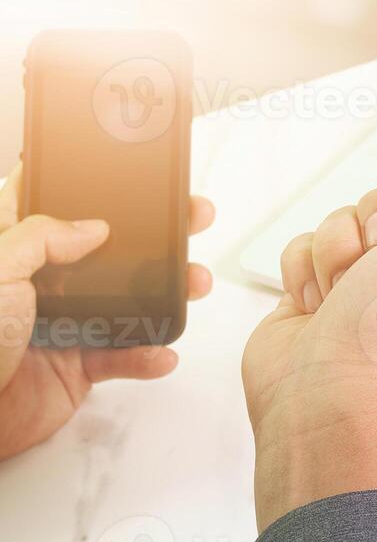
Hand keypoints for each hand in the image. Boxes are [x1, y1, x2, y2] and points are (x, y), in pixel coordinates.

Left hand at [0, 164, 213, 461]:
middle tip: (189, 220)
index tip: (131, 176)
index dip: (88, 188)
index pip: (50, 205)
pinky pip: (124, 355)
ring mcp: (63, 323)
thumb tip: (91, 226)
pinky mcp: (77, 365)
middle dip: (152, 236)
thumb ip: (40, 237)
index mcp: (11, 249)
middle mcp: (39, 283)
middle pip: (105, 250)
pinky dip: (147, 356)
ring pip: (126, 301)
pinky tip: (160, 352)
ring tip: (193, 285)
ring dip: (166, 294)